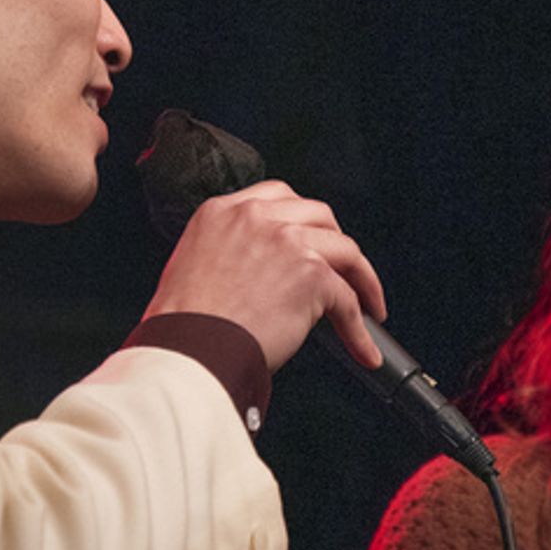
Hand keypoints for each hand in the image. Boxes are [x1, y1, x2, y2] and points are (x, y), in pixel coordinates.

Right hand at [140, 181, 386, 372]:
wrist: (187, 352)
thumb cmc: (182, 324)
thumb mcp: (191, 264)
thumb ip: (227, 251)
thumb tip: (260, 272)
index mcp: (222, 211)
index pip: (276, 197)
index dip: (300, 220)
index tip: (310, 238)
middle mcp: (256, 218)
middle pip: (318, 215)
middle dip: (334, 242)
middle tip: (341, 270)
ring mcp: (288, 242)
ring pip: (345, 250)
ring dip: (362, 279)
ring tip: (368, 306)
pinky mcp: (311, 275)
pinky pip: (348, 301)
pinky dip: (359, 329)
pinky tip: (363, 347)